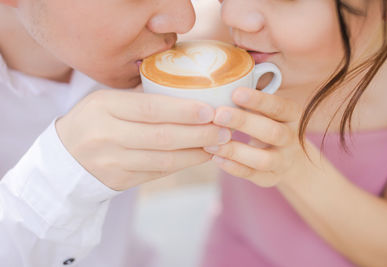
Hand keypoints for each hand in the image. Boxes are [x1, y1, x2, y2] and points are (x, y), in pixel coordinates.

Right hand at [56, 89, 230, 190]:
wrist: (64, 159)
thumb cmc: (93, 121)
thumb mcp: (106, 101)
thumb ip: (141, 100)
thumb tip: (189, 98)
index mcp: (104, 107)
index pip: (150, 109)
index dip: (183, 111)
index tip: (210, 110)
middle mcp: (107, 135)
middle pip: (162, 137)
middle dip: (199, 134)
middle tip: (224, 129)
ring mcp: (113, 162)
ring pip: (164, 159)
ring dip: (196, 152)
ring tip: (219, 143)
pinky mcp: (120, 181)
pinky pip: (158, 173)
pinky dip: (183, 164)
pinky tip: (200, 156)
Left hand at [204, 87, 303, 186]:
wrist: (292, 161)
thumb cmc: (270, 124)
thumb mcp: (269, 110)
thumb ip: (252, 99)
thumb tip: (220, 77)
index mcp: (291, 116)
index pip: (279, 107)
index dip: (259, 100)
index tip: (236, 92)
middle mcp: (291, 139)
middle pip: (272, 132)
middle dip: (244, 122)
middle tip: (218, 114)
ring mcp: (282, 161)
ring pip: (263, 159)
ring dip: (235, 150)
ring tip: (210, 143)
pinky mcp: (270, 178)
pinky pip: (252, 175)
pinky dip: (233, 168)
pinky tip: (215, 158)